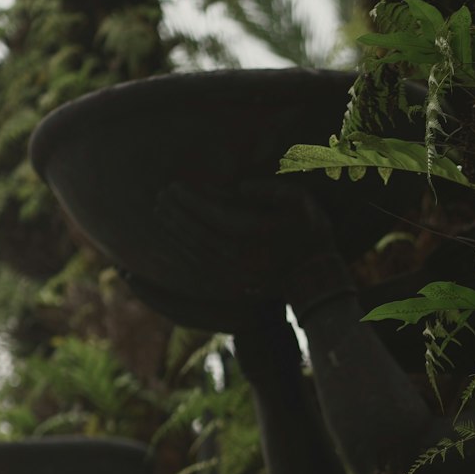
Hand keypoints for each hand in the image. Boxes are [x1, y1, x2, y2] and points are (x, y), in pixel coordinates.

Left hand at [156, 181, 350, 310]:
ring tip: (161, 213)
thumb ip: (272, 189)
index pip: (212, 215)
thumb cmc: (310, 235)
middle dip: (176, 214)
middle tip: (160, 196)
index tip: (173, 185)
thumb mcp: (302, 203)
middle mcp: (240, 258)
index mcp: (255, 236)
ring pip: (194, 253)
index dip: (190, 200)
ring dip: (174, 233)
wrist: (314, 278)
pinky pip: (198, 270)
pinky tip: (174, 239)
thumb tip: (239, 186)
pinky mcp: (229, 287)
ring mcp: (233, 276)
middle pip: (197, 234)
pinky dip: (182, 253)